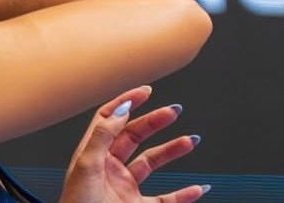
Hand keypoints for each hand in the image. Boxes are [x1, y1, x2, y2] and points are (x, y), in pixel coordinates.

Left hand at [58, 86, 207, 202]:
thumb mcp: (86, 166)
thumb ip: (102, 135)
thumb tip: (119, 108)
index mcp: (93, 154)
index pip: (109, 119)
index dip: (126, 102)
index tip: (145, 92)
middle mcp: (109, 168)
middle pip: (134, 136)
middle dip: (154, 121)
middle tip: (173, 111)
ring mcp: (124, 188)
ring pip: (152, 163)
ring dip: (172, 151)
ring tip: (190, 141)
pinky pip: (166, 199)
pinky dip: (184, 195)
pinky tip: (197, 188)